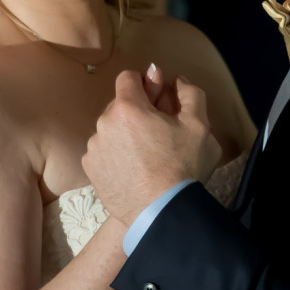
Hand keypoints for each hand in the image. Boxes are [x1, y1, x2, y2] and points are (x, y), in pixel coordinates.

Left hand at [83, 70, 220, 227]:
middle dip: (137, 111)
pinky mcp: (90, 169)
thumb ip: (190, 94)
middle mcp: (103, 123)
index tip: (157, 99)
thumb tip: (177, 80)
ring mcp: (94, 147)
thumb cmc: (182, 166)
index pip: (128, 77)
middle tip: (158, 132)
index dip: (144, 83)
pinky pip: (103, 151)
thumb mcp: (199, 126)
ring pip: (110, 129)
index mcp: (128, 107)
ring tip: (146, 156)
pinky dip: (115, 155)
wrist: (161, 212)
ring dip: (125, 133)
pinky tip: (133, 170)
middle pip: (120, 104)